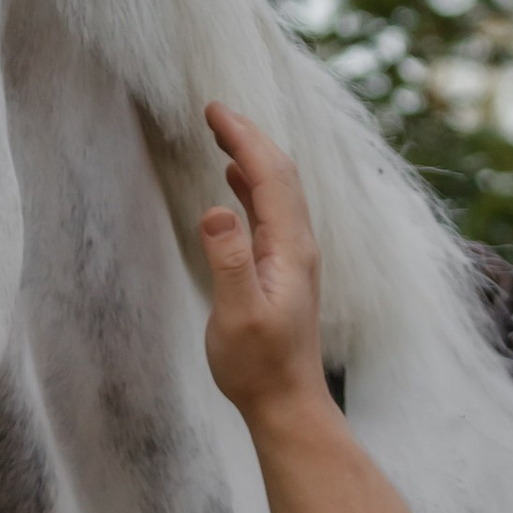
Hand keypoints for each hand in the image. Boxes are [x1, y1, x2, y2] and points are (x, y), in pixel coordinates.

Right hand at [200, 103, 326, 423]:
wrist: (286, 402)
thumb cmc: (258, 365)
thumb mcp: (238, 314)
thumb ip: (229, 260)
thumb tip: (216, 209)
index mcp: (289, 247)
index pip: (269, 175)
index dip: (243, 138)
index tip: (215, 110)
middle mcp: (298, 245)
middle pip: (280, 173)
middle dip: (249, 136)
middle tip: (214, 110)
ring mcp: (293, 256)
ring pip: (277, 189)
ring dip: (252, 156)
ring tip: (223, 133)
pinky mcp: (282, 269)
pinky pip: (270, 210)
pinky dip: (253, 184)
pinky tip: (235, 180)